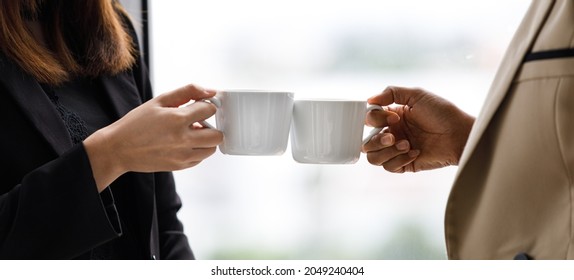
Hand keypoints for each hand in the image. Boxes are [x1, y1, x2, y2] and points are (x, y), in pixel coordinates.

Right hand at [84, 84, 223, 190]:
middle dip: (212, 126)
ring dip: (206, 140)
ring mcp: (182, 155)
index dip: (206, 106)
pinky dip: (197, 150)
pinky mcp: (180, 166)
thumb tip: (210, 91)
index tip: (199, 107)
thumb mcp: (160, 101)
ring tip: (191, 133)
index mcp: (177, 119)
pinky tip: (184, 143)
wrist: (119, 149)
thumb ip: (187, 92)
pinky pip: (200, 159)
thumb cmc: (136, 123)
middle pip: (217, 134)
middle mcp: (183, 139)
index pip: (210, 110)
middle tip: (199, 122)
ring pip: (211, 149)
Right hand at [362, 86, 473, 172]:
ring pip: (373, 158)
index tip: (394, 117)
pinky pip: (389, 167)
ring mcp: (397, 150)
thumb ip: (391, 92)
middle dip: (376, 140)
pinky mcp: (405, 164)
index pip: (368, 120)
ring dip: (387, 151)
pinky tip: (415, 152)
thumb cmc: (442, 113)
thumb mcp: (417, 95)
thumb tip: (368, 100)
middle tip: (393, 137)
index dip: (376, 119)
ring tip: (406, 145)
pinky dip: (400, 159)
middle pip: (365, 143)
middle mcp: (392, 134)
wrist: (460, 134)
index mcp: (392, 117)